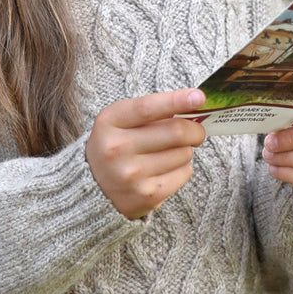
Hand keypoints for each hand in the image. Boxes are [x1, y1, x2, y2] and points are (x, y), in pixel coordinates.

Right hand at [85, 88, 207, 219]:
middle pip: (175, 132)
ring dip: (185, 150)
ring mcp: (132, 175)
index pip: (148, 108)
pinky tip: (166, 169)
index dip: (176, 101)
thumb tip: (193, 105)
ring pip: (183, 153)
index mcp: (109, 122)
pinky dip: (183, 168)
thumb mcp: (119, 121)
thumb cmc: (114, 144)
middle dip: (195, 129)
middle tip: (196, 130)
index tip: (199, 97)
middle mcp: (117, 149)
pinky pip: (184, 174)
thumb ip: (151, 111)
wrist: (92, 188)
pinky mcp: (147, 196)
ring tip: (169, 152)